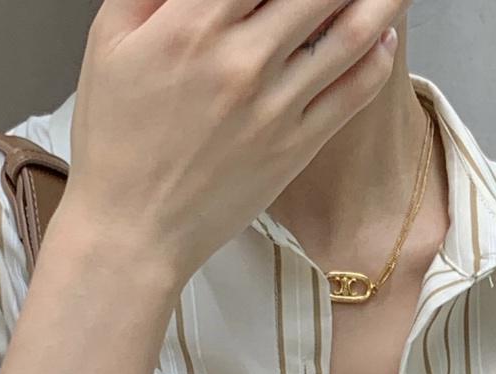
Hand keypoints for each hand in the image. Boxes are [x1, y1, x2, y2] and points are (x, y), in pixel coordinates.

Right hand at [62, 0, 406, 288]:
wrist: (136, 229)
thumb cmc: (118, 139)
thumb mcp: (112, 39)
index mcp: (190, 25)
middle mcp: (241, 61)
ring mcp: (275, 106)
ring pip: (347, 33)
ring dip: (380, 0)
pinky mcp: (296, 146)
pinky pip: (351, 93)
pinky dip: (375, 59)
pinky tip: (383, 36)